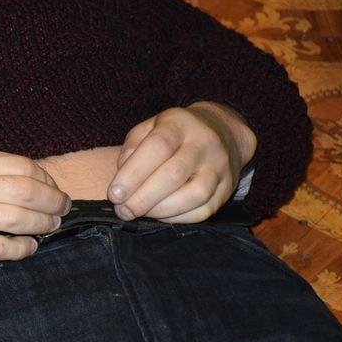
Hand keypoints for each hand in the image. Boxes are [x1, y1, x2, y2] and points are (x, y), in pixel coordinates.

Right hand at [0, 144, 71, 260]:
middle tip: (62, 209)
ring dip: (43, 224)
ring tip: (50, 227)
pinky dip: (22, 249)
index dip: (45, 178)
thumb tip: (15, 173)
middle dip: (54, 201)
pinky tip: (29, 248)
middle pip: (29, 191)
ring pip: (20, 219)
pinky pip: (0, 248)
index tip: (52, 186)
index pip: (21, 165)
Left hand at [107, 101, 256, 222]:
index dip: (133, 174)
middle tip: (122, 210)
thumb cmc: (173, 134)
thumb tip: (122, 180)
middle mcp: (205, 143)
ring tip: (139, 213)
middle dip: (142, 198)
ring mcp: (220, 167)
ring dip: (160, 211)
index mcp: (179, 123)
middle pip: (174, 174)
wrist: (222, 132)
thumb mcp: (148, 128)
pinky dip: (177, 218)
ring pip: (193, 195)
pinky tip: (160, 215)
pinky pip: (203, 211)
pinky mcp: (227, 189)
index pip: (157, 147)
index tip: (114, 194)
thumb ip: (131, 149)